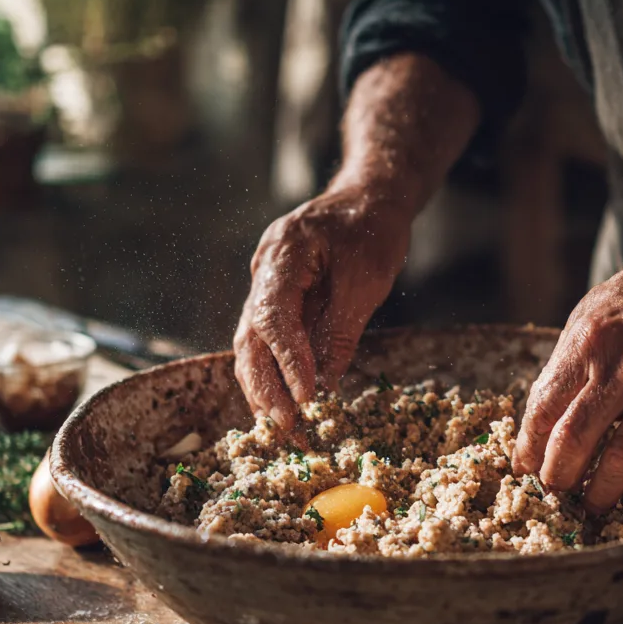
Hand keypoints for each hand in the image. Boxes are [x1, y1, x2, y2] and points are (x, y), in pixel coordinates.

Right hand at [234, 183, 410, 428]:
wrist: (369, 195)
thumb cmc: (372, 228)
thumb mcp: (367, 279)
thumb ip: (342, 330)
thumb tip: (325, 384)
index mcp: (283, 254)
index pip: (272, 316)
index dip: (286, 361)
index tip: (305, 397)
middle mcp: (263, 270)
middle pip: (250, 336)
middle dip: (265, 386)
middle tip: (287, 426)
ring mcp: (265, 283)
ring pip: (252, 344)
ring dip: (265, 388)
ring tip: (284, 428)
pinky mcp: (277, 298)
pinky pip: (267, 341)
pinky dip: (274, 373)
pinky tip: (284, 406)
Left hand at [512, 239, 622, 515]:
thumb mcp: (591, 314)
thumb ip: (566, 366)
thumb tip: (538, 424)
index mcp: (589, 341)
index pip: (543, 411)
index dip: (529, 450)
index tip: (525, 471)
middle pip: (575, 439)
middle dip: (558, 479)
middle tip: (554, 497)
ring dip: (600, 493)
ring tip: (591, 508)